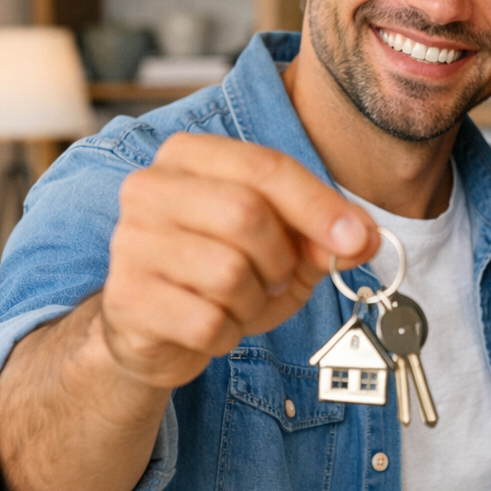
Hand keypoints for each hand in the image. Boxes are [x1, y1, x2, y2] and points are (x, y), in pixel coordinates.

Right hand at [104, 134, 378, 388]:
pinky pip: (208, 321)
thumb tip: (364, 238)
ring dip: (253, 301)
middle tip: (276, 278)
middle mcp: (149, 188)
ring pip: (229, 273)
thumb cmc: (218, 274)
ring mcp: (130, 243)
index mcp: (189, 157)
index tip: (356, 239)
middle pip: (247, 214)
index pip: (265, 167)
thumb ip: (324, 236)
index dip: (319, 206)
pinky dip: (228, 334)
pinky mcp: (125, 299)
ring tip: (237, 301)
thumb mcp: (283, 246)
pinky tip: (212, 325)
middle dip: (280, 259)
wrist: (151, 330)